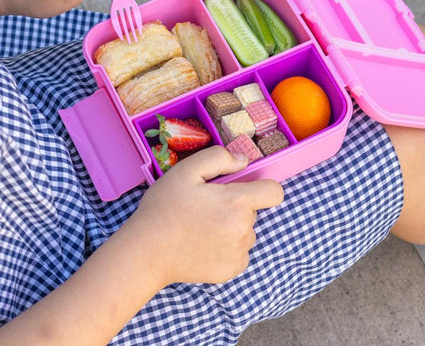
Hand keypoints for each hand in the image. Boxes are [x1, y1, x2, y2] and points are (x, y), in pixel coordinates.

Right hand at [130, 146, 283, 285]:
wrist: (146, 252)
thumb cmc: (164, 208)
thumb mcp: (187, 170)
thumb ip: (219, 157)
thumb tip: (243, 160)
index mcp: (237, 202)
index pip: (274, 192)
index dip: (262, 186)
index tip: (243, 188)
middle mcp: (244, 229)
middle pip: (253, 210)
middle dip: (236, 205)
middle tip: (206, 206)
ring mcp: (238, 252)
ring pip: (246, 231)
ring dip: (232, 226)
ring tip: (201, 226)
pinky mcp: (230, 270)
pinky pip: (239, 252)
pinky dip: (227, 246)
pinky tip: (203, 243)